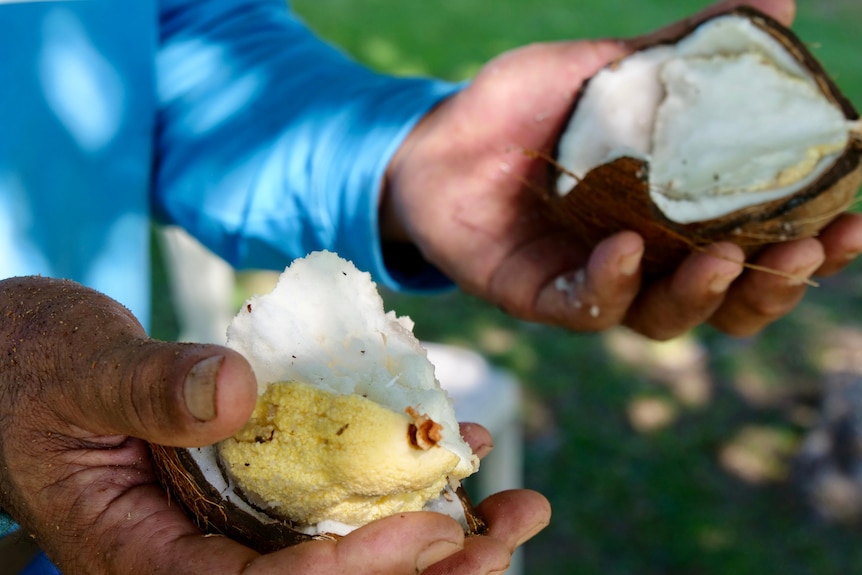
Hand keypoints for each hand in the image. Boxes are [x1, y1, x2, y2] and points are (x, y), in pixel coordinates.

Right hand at [0, 277, 548, 573]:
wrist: (25, 361)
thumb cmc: (31, 368)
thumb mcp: (80, 373)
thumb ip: (150, 389)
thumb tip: (239, 393)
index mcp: (142, 555)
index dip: (349, 573)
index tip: (426, 532)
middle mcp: (198, 551)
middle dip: (420, 572)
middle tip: (506, 539)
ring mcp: (232, 519)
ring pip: (343, 545)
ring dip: (434, 532)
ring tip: (514, 508)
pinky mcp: (257, 480)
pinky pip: (336, 492)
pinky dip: (399, 476)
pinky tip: (459, 448)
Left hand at [383, 0, 861, 339]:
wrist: (435, 139)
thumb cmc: (521, 107)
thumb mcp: (607, 68)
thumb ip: (686, 51)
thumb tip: (781, 4)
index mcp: (674, 212)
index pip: (760, 241)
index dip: (814, 240)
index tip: (853, 217)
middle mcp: (646, 256)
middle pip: (728, 298)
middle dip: (773, 284)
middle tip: (805, 248)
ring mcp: (594, 281)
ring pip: (666, 316)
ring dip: (704, 295)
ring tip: (726, 256)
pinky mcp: (542, 296)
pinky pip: (588, 308)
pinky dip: (611, 285)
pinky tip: (622, 248)